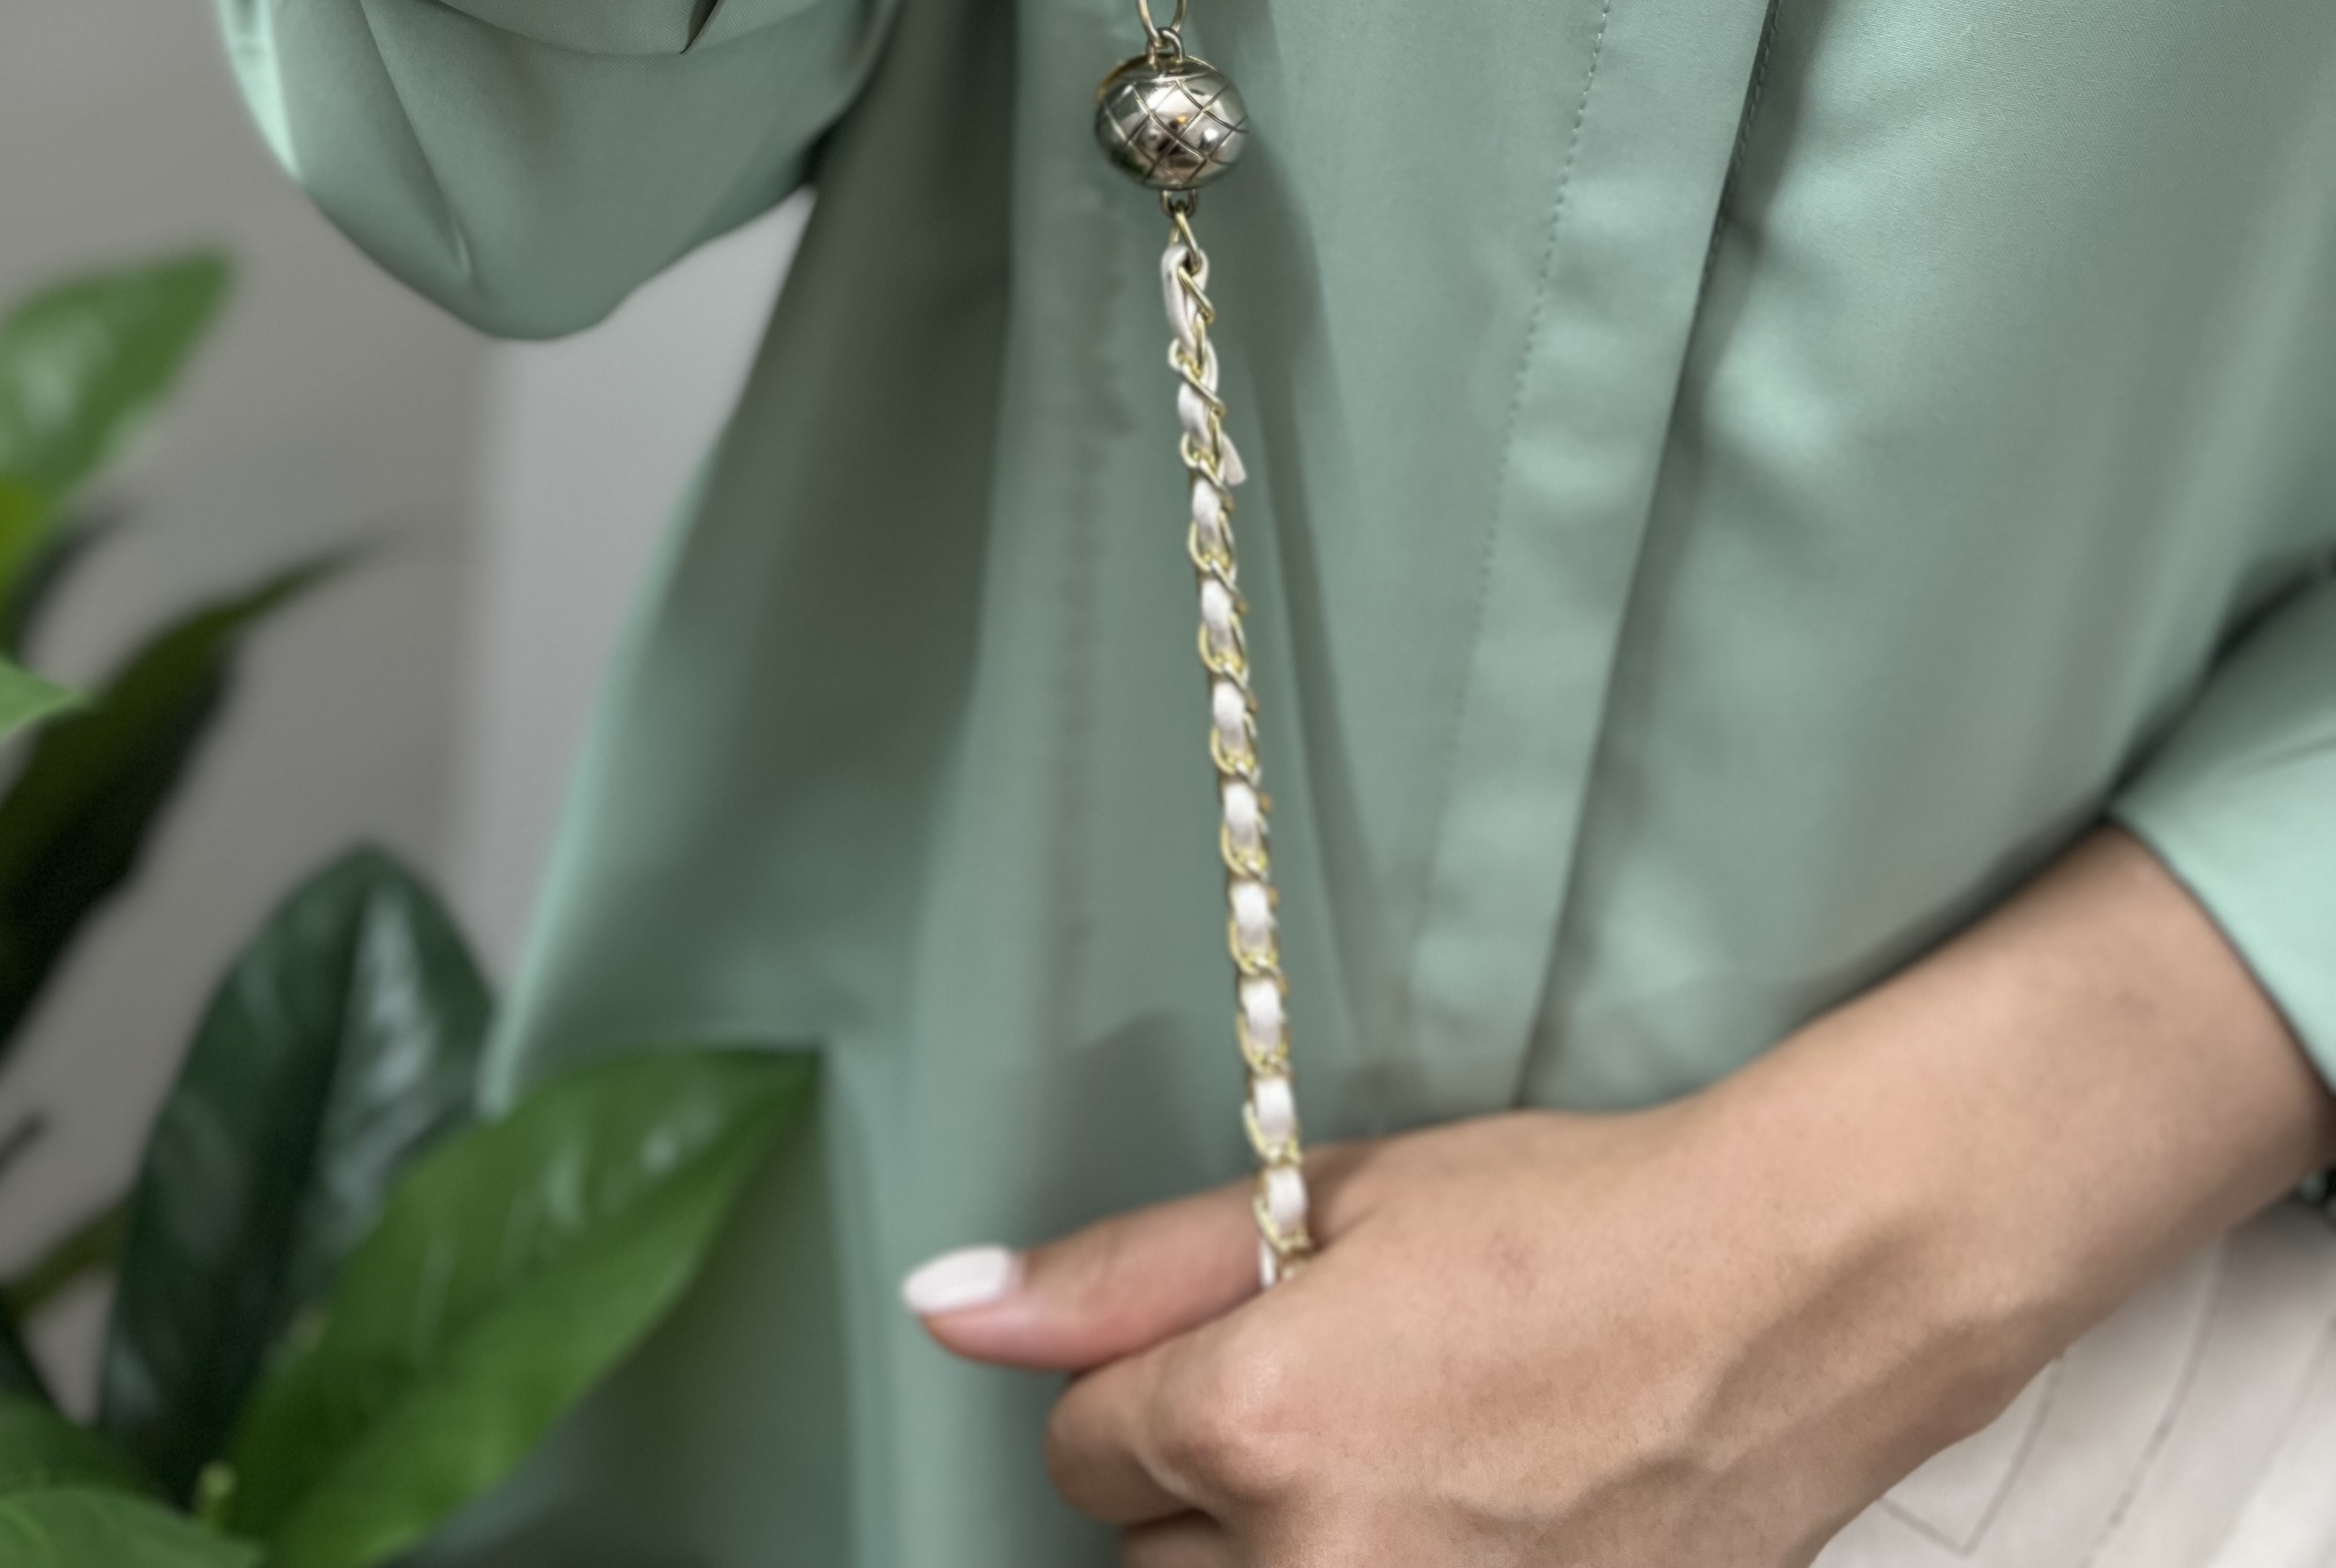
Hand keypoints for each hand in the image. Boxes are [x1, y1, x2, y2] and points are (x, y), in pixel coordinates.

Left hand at [910, 836, 2335, 1563]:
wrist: (1784, 1302)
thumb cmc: (1572, 1224)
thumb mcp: (1332, 1197)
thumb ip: (1123, 1272)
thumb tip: (946, 1304)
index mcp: (1260, 1426)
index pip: (1083, 1446)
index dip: (1152, 1379)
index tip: (1240, 1341)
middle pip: (1152, 1556)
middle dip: (1211, 1482)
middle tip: (1340, 1396)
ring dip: (1285, 1552)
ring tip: (1407, 1463)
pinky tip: (1461, 1517)